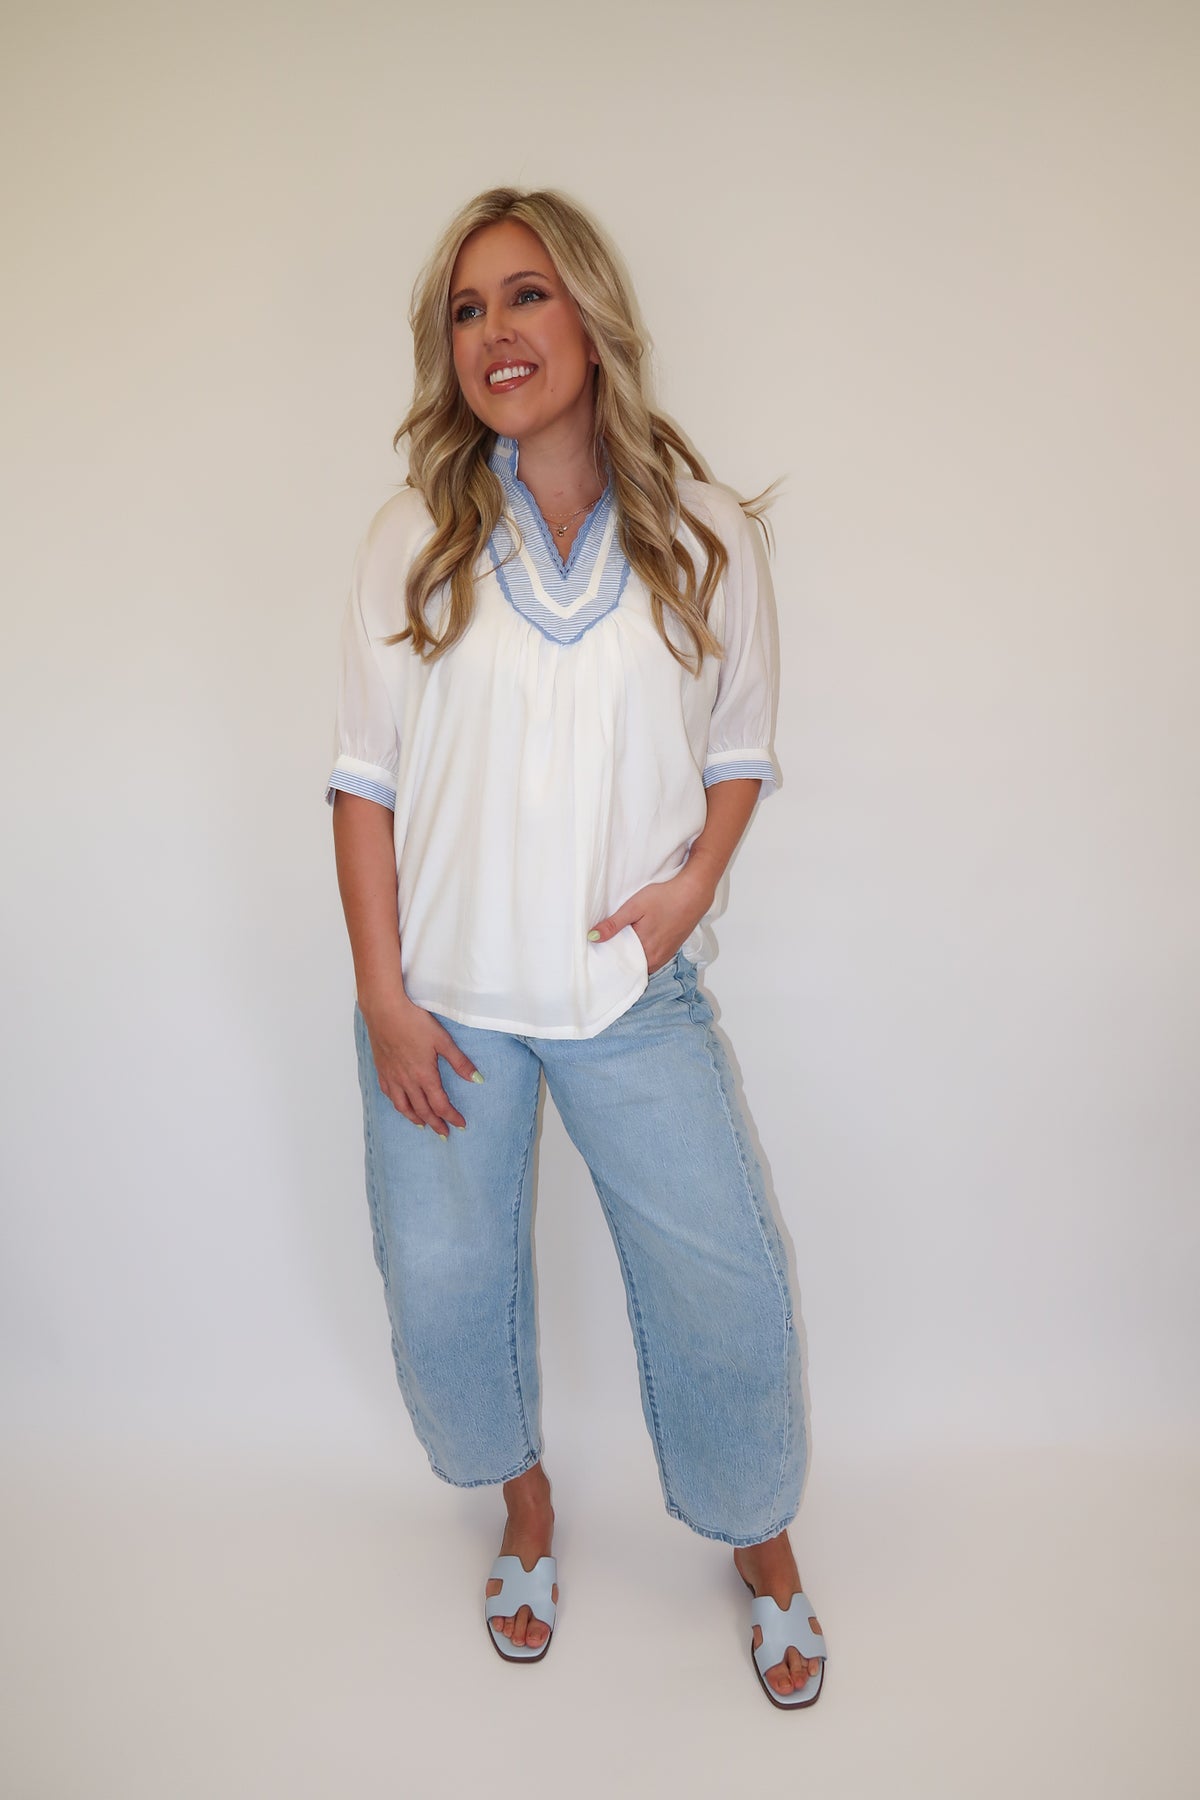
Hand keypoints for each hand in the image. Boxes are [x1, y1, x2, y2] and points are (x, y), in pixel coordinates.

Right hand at [361, 993, 481, 1137]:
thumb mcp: (442, 1040)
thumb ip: (460, 1062)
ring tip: (423, 1126)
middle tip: (444, 1133)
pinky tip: (400, 1104)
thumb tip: (477, 1079)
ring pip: (403, 1106)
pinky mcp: (382, 1069)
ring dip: (415, 1118)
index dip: (451, 1117)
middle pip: (422, 1110)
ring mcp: (392, 1076)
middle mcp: (407, 1081)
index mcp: (424, 1075)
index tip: (460, 1125)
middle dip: (435, 1124)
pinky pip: (389, 1094)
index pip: (440, 1105)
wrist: (384, 1010)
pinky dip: (397, 1104)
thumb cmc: (414, 1022)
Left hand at [588, 864, 714, 976]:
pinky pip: (652, 961)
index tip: (597, 953)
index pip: (619, 965)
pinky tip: (638, 943)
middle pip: (631, 967)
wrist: (694, 893)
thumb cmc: (665, 898)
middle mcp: (655, 959)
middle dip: (618, 961)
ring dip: (632, 958)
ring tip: (620, 945)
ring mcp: (665, 956)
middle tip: (605, 949)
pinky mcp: (671, 951)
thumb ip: (613, 925)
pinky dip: (643, 956)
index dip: (607, 960)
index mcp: (644, 951)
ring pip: (642, 965)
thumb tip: (592, 937)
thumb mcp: (634, 907)